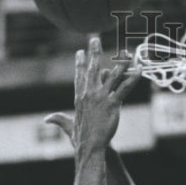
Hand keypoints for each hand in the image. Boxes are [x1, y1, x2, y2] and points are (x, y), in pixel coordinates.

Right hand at [45, 37, 138, 157]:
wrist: (90, 146)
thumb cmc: (80, 139)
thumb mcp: (68, 127)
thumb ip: (59, 120)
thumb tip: (47, 119)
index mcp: (79, 97)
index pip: (79, 76)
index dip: (79, 63)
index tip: (80, 52)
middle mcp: (89, 94)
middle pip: (92, 69)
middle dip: (94, 52)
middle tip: (94, 38)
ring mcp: (101, 97)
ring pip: (112, 75)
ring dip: (120, 62)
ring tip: (125, 51)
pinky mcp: (112, 104)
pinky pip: (124, 88)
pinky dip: (132, 78)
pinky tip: (139, 70)